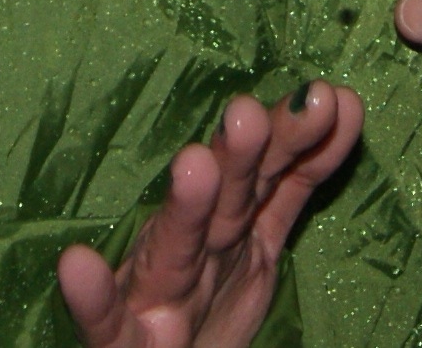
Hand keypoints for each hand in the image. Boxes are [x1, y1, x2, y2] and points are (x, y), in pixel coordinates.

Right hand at [58, 81, 364, 347]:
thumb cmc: (208, 293)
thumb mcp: (260, 233)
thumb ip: (297, 176)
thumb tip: (345, 102)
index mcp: (228, 226)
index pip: (269, 177)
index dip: (295, 139)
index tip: (331, 98)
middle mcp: (193, 249)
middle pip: (227, 203)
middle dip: (241, 158)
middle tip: (252, 112)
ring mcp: (156, 293)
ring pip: (175, 247)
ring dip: (184, 207)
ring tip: (193, 162)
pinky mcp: (121, 342)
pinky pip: (106, 323)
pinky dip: (92, 294)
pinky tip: (75, 264)